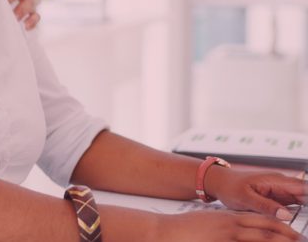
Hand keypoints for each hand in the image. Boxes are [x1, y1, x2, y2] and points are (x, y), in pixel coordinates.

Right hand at [156, 210, 303, 241]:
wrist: (164, 231)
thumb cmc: (183, 229)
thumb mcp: (209, 222)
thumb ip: (227, 225)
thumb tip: (240, 230)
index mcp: (229, 217)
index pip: (262, 220)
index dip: (281, 227)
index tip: (295, 234)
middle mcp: (231, 225)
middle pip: (266, 230)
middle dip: (287, 237)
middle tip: (302, 241)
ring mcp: (226, 236)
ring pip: (260, 240)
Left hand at [206, 166, 306, 219]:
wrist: (220, 183)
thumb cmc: (230, 187)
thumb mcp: (245, 198)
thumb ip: (266, 206)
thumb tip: (287, 215)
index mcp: (275, 180)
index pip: (303, 187)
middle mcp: (281, 184)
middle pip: (304, 195)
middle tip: (305, 228)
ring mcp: (280, 191)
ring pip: (301, 201)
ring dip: (304, 210)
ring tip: (301, 231)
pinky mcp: (277, 199)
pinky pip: (293, 206)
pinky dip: (297, 213)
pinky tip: (297, 223)